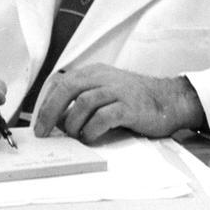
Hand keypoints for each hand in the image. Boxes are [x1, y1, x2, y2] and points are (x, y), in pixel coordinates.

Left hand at [32, 63, 205, 142]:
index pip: (61, 82)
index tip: (39, 122)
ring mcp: (118, 91)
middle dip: (50, 112)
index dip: (46, 103)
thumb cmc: (135, 100)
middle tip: (43, 132)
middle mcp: (104, 77)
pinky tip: (91, 137)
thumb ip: (84, 100)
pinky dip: (92, 130)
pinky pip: (104, 117)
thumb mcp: (106, 91)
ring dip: (73, 123)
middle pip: (68, 88)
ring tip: (74, 136)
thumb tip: (57, 121)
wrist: (169, 100)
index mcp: (94, 72)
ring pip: (84, 102)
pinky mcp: (130, 107)